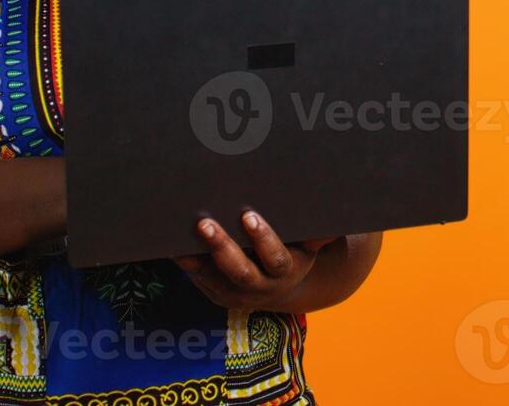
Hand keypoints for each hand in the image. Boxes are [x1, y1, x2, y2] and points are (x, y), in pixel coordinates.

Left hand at [172, 212, 334, 311]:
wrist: (282, 286)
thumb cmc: (298, 249)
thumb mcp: (312, 242)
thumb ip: (321, 230)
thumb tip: (340, 215)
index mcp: (286, 271)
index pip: (274, 257)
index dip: (263, 239)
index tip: (249, 215)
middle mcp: (260, 288)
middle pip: (239, 271)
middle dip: (221, 247)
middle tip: (204, 222)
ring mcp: (234, 293)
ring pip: (212, 278)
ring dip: (195, 256)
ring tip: (178, 233)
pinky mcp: (214, 292)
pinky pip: (196, 277)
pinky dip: (183, 261)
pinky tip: (168, 240)